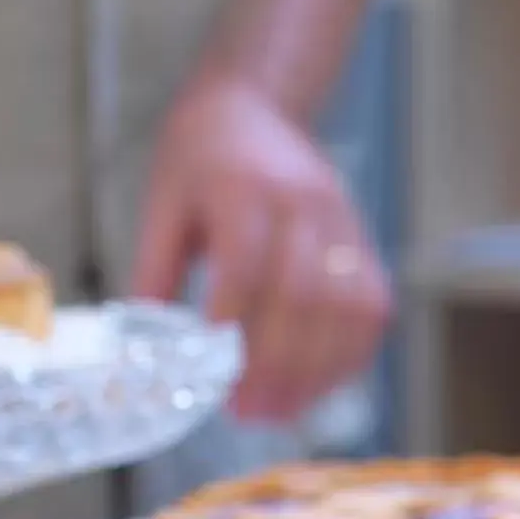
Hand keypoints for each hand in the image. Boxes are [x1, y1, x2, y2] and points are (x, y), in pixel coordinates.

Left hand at [129, 67, 390, 424]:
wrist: (253, 104)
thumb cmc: (199, 156)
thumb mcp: (162, 202)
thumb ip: (154, 270)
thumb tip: (147, 348)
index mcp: (243, 190)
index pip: (247, 266)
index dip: (235, 325)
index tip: (216, 378)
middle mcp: (303, 205)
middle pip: (305, 295)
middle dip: (278, 364)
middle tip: (248, 414)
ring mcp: (341, 221)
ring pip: (349, 306)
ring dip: (319, 369)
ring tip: (281, 413)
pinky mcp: (361, 238)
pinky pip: (372, 303)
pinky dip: (351, 353)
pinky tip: (319, 387)